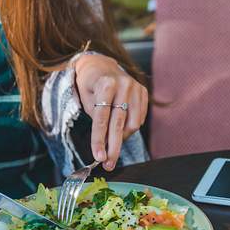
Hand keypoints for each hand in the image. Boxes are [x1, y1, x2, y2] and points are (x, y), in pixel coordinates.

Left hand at [74, 54, 147, 170]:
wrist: (100, 65)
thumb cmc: (90, 85)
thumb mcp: (86, 99)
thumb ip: (97, 120)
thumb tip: (104, 147)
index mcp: (106, 83)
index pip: (102, 118)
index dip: (99, 140)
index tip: (98, 157)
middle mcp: (124, 84)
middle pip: (118, 124)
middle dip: (113, 147)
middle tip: (108, 164)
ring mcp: (136, 87)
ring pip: (132, 124)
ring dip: (121, 138)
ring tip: (111, 142)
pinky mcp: (143, 92)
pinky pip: (139, 119)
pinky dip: (129, 129)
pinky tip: (120, 129)